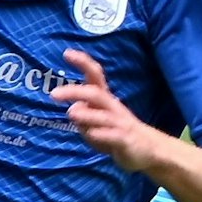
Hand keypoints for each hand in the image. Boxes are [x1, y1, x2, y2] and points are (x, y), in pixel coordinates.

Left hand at [51, 50, 167, 171]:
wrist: (148, 148)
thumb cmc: (116, 132)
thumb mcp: (96, 122)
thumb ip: (83, 115)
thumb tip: (74, 109)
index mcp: (104, 99)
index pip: (94, 76)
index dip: (83, 63)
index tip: (67, 53)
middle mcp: (113, 107)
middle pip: (95, 94)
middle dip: (76, 92)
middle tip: (54, 94)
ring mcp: (120, 123)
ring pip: (103, 117)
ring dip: (88, 114)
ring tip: (71, 113)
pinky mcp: (125, 140)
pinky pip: (113, 136)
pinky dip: (102, 135)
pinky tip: (91, 134)